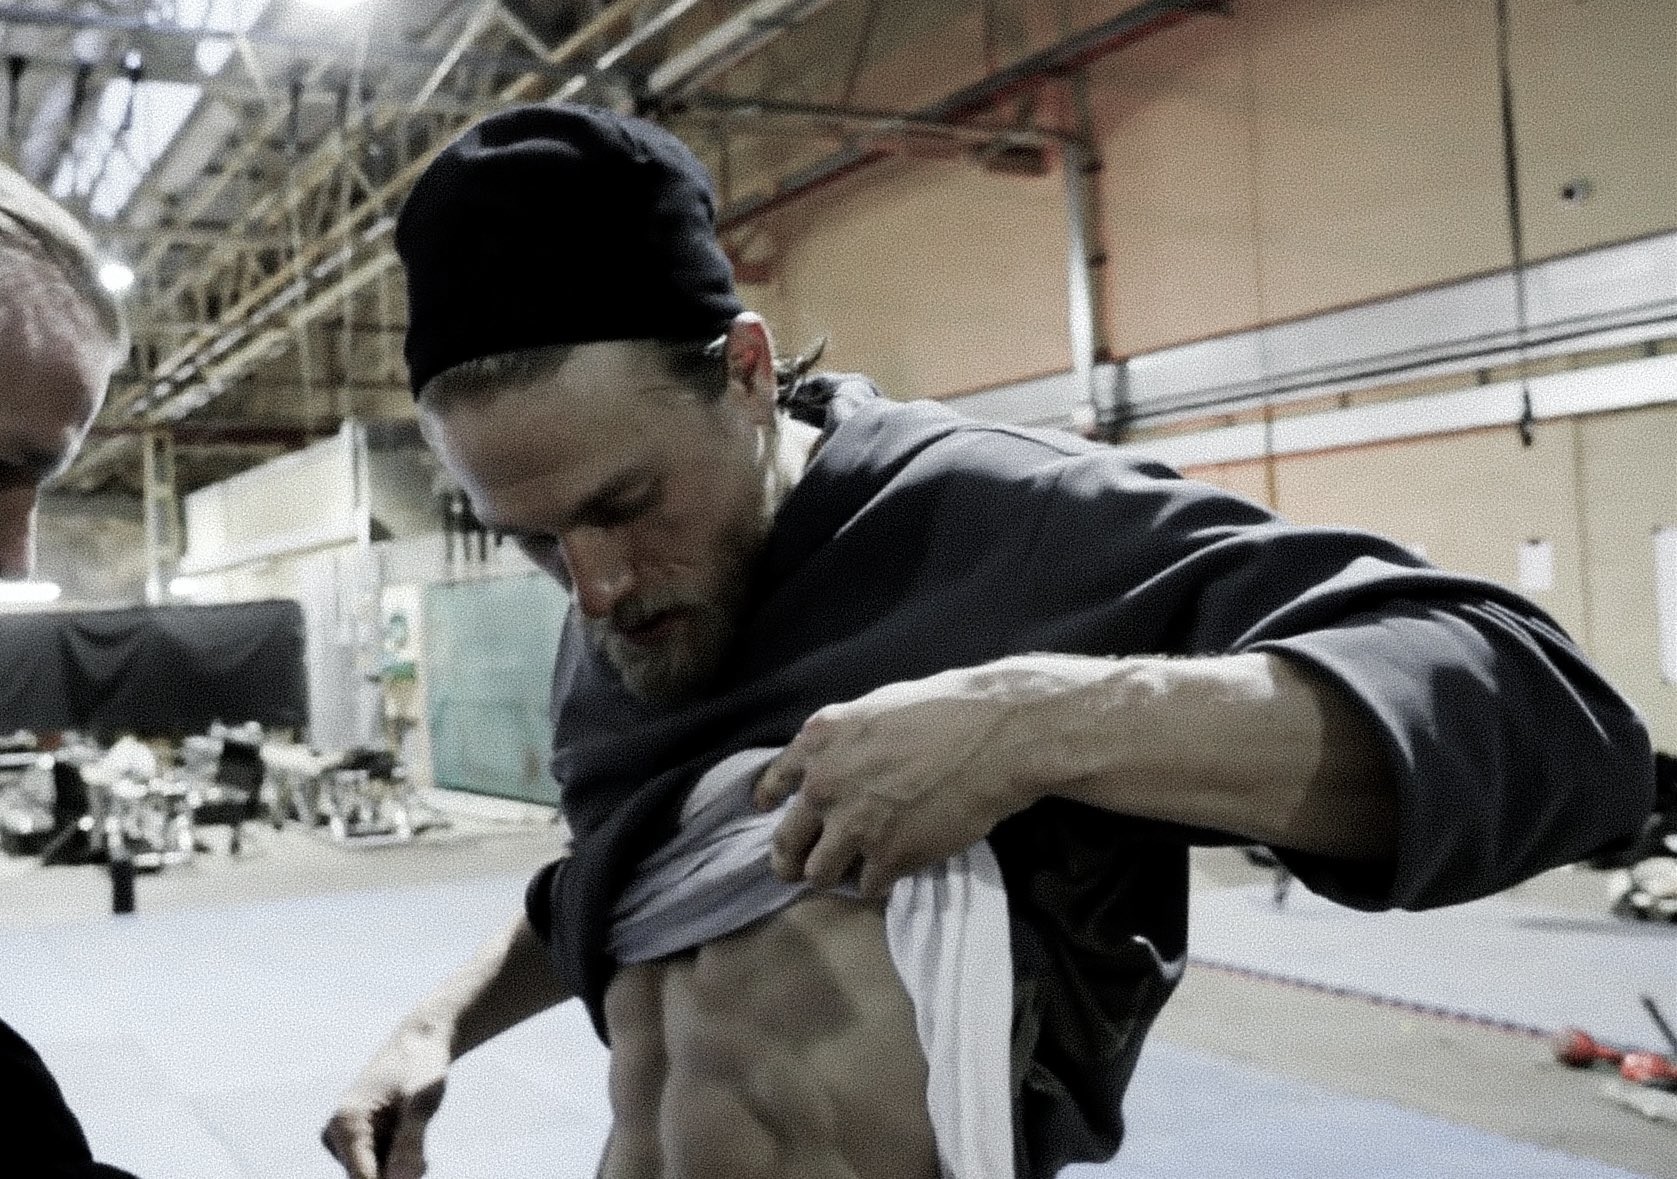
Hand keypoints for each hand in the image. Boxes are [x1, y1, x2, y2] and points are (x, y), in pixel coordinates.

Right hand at [322, 1023, 451, 1178]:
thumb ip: (410, 1144)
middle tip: (423, 1158)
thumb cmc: (421, 1067)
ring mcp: (342, 1140)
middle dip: (399, 1174)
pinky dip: (398, 1159)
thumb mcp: (422, 1103)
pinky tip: (408, 1134)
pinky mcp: (353, 1142)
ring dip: (400, 1167)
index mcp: (346, 1122)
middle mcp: (336, 1134)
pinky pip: (377, 1166)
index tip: (418, 1171)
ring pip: (375, 1175)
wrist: (419, 1044)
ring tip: (415, 1133)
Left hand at [753, 662, 1042, 896]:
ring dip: (834, 875)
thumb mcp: (875, 709)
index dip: (768, 801)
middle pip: (786, 842)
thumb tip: (838, 765)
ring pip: (818, 874)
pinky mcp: (887, 858)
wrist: (993, 737)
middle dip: (791, 859)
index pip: (772, 782)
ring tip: (852, 871)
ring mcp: (852, 826)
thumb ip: (844, 743)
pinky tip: (893, 871)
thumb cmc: (944, 710)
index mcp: (818, 741)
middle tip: (800, 868)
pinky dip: (879, 883)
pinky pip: (867, 886)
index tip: (767, 812)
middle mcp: (823, 786)